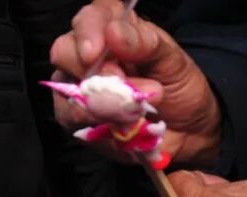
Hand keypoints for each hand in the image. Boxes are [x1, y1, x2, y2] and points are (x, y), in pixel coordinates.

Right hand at [48, 0, 221, 166]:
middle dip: (87, 68)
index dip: (88, 28)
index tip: (96, 51)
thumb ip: (145, 44)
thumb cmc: (178, 89)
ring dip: (96, 100)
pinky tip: (117, 123)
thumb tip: (113, 32)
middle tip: (119, 82)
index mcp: (115, 31)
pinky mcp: (75, 117)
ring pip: (61, 86)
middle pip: (64, 49)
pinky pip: (68, 116)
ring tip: (132, 110)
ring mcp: (78, 87)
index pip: (91, 17)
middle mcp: (89, 56)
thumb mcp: (172, 62)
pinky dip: (93, 120)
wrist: (185, 131)